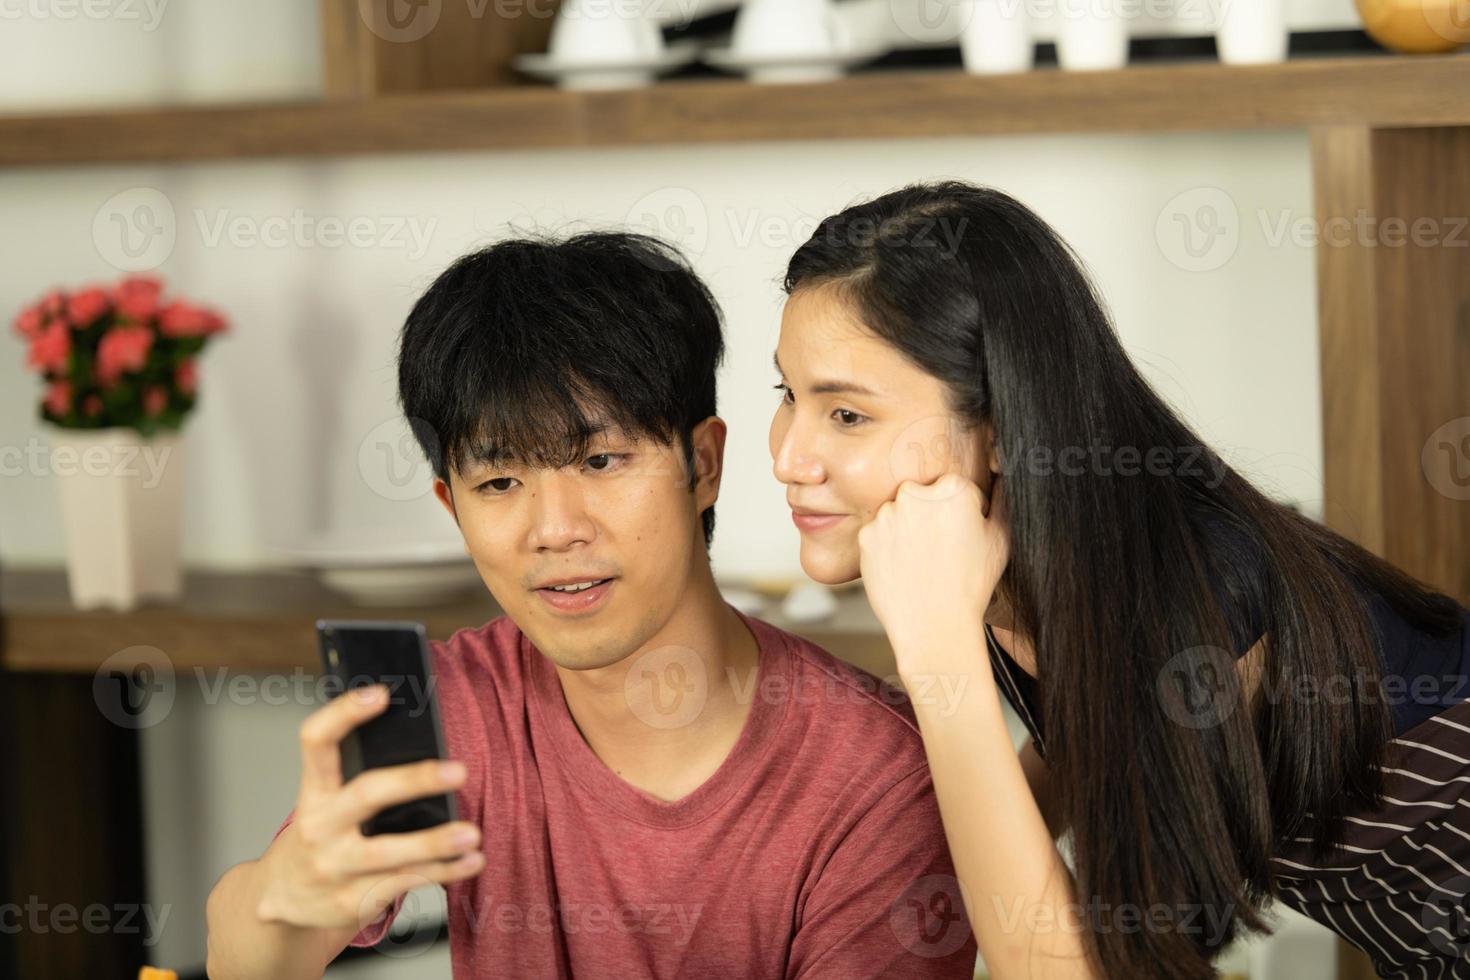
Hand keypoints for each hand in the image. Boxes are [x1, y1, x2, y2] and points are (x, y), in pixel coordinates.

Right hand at [255, 685, 483, 930]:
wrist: (278, 901)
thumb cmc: (318, 837)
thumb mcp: (323, 804)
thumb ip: (358, 779)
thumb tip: (426, 747)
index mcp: (313, 793)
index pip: (317, 742)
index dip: (343, 714)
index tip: (380, 693)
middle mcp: (318, 828)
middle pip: (366, 794)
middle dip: (414, 781)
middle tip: (459, 771)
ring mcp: (333, 867)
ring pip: (388, 853)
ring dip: (435, 843)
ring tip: (473, 833)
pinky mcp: (349, 901)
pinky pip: (403, 884)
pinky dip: (443, 873)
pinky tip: (470, 862)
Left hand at [857, 473, 1009, 673]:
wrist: (934, 626)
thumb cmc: (973, 584)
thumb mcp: (1002, 539)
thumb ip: (1002, 498)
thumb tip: (1001, 471)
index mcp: (952, 488)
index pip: (956, 490)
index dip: (963, 515)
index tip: (963, 538)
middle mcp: (915, 493)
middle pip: (924, 498)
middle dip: (931, 517)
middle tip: (941, 553)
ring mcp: (887, 514)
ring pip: (899, 514)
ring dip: (908, 530)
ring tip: (923, 564)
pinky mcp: (866, 535)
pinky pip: (879, 534)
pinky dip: (888, 548)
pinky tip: (904, 569)